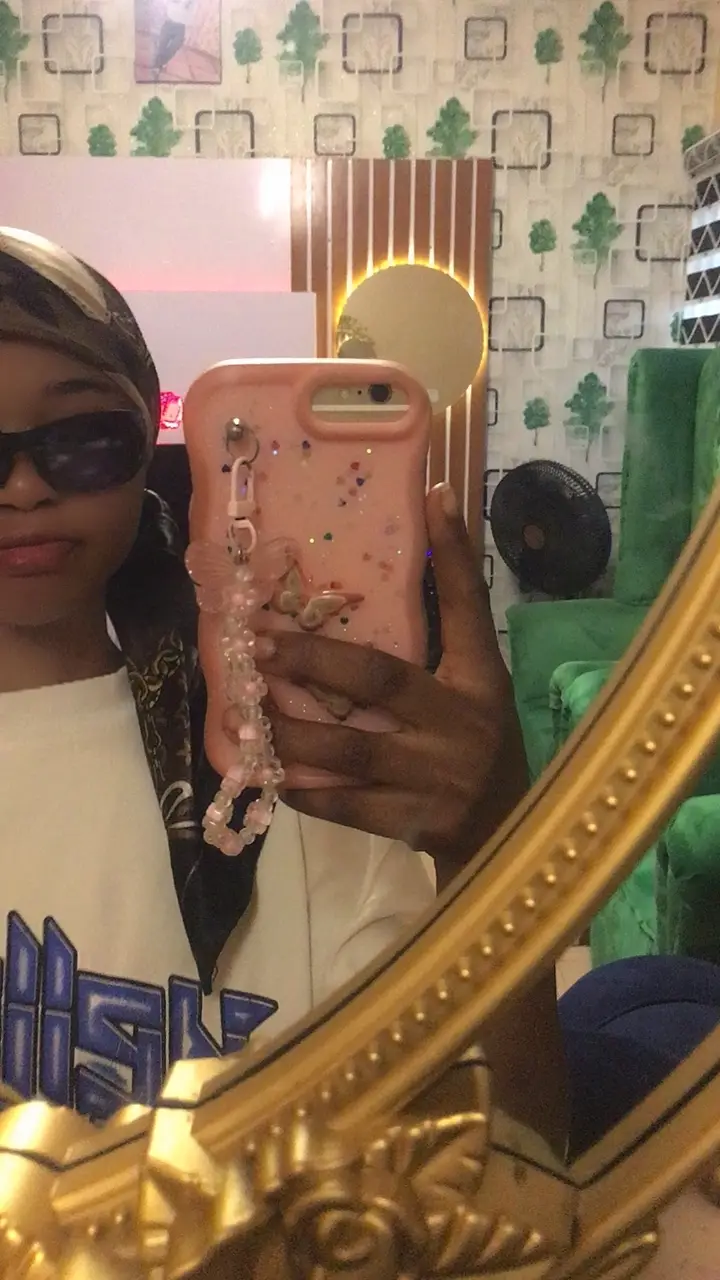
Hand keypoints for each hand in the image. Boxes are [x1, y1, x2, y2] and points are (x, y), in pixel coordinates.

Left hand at [226, 485, 527, 886]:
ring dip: (291, 730)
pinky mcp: (410, 823)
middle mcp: (458, 725)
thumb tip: (429, 527)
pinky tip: (268, 771)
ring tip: (245, 709)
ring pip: (349, 750)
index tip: (434, 495)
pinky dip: (304, 789)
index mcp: (480, 682)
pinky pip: (344, 806)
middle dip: (314, 658)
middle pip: (380, 681)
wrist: (505, 834)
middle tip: (259, 641)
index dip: (455, 555)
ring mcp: (433, 778)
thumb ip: (449, 625)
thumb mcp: (477, 685)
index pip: (469, 608)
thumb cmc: (481, 745)